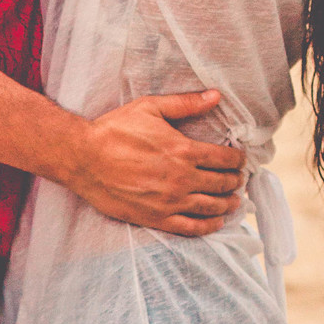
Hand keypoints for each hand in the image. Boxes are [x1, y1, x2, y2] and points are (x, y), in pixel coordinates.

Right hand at [66, 90, 245, 236]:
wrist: (84, 158)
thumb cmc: (114, 130)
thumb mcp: (149, 107)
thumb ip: (185, 103)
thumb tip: (215, 96)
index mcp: (183, 150)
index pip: (224, 158)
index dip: (238, 159)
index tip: (240, 159)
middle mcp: (182, 179)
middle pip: (222, 183)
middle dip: (235, 180)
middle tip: (239, 178)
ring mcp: (170, 202)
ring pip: (212, 207)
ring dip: (228, 204)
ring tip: (234, 200)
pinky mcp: (156, 218)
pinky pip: (192, 228)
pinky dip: (209, 226)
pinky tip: (216, 222)